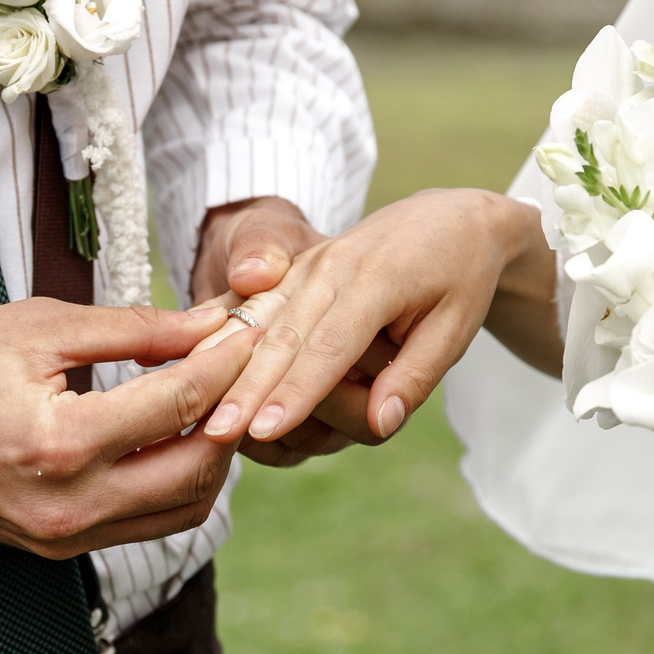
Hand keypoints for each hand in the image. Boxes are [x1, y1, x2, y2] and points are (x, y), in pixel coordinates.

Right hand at [0, 300, 255, 558]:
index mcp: (59, 444)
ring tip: (215, 396)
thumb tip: (210, 322)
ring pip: (184, 509)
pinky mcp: (59, 551)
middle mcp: (69, 507)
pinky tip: (177, 433)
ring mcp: (64, 539)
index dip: (226, 358)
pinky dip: (176, 481)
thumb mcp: (36, 326)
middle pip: (199, 468)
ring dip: (213, 454)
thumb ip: (133, 329)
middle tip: (244, 361)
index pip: (179, 402)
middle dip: (233, 410)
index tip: (248, 323)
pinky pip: (147, 524)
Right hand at [201, 188, 554, 450]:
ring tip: (200, 408)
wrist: (447, 219)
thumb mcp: (458, 326)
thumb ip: (416, 375)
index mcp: (379, 278)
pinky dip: (221, 337)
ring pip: (257, 321)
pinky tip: (194, 366)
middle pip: (281, 337)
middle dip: (247, 389)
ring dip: (225, 365)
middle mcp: (332, 268)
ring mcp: (306, 267)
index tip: (264, 431)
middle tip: (217, 434)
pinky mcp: (292, 271)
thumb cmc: (459, 277)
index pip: (331, 346)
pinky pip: (252, 306)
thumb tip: (381, 424)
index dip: (296, 392)